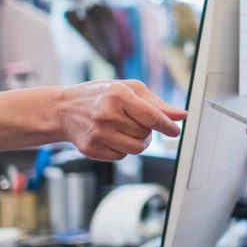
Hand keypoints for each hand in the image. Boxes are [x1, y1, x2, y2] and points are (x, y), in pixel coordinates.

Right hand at [57, 80, 186, 160]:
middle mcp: (106, 115)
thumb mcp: (129, 89)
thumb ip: (157, 103)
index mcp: (118, 96)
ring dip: (138, 142)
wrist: (64, 109)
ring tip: (127, 129)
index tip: (175, 131)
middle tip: (135, 121)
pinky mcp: (91, 150)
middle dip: (147, 130)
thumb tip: (182, 116)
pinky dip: (122, 149)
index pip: (152, 117)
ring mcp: (97, 134)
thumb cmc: (102, 95)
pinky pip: (121, 157)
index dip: (167, 126)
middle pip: (146, 135)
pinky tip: (111, 136)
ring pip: (136, 149)